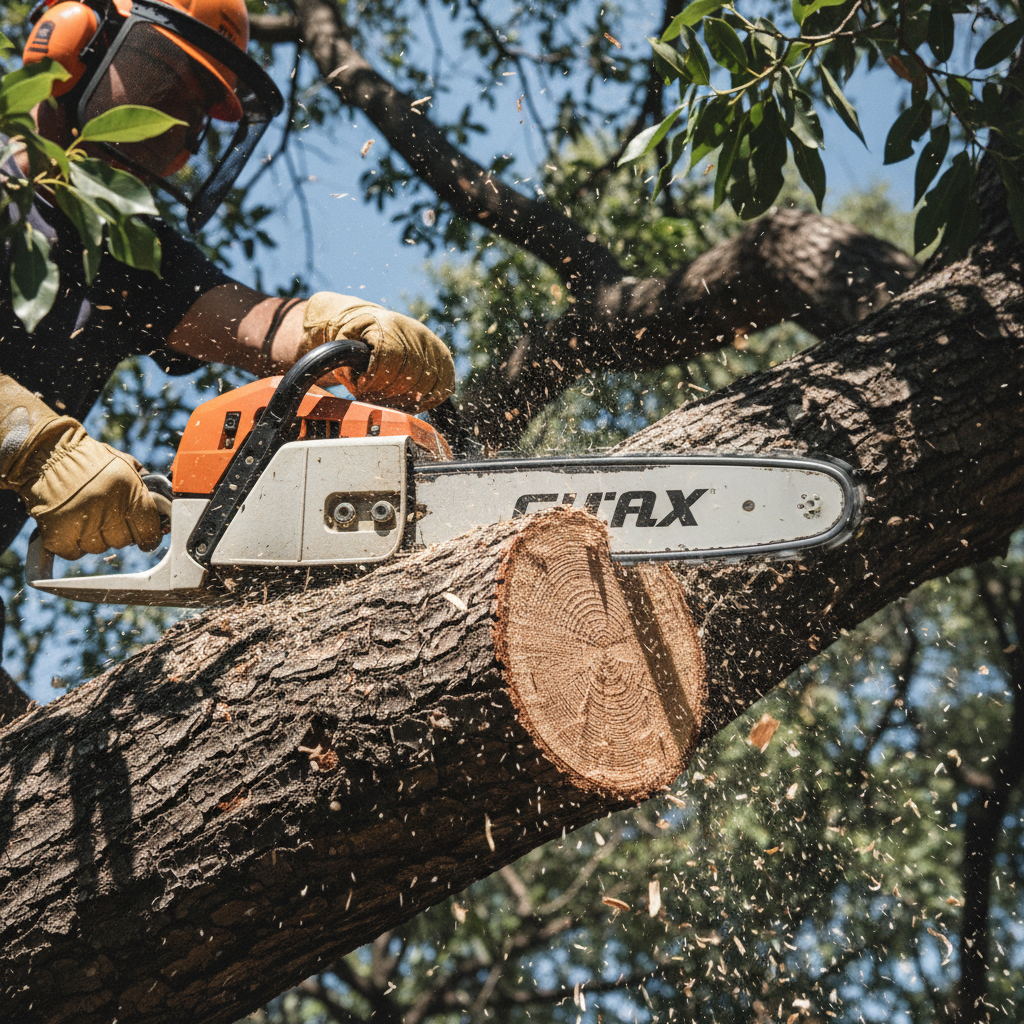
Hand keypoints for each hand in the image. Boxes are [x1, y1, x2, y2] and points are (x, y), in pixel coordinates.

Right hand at [0, 376, 160, 558]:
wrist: (46, 452)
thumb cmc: (87, 458)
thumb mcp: (124, 463)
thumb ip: (143, 485)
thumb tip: (162, 506)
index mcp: (128, 490)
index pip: (148, 528)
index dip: (148, 536)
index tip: (146, 539)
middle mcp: (107, 507)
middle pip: (123, 541)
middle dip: (118, 532)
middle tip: (106, 517)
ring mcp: (81, 521)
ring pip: (99, 548)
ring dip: (94, 537)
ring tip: (85, 516)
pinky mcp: (57, 532)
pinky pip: (74, 552)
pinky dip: (72, 544)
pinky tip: (70, 526)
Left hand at [299, 292, 454, 412]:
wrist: (370, 321)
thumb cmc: (353, 337)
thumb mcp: (340, 343)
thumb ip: (344, 359)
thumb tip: (354, 379)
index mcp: (387, 326)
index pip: (389, 361)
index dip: (375, 382)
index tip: (363, 390)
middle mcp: (414, 332)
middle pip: (410, 375)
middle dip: (391, 394)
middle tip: (376, 400)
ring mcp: (430, 343)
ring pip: (428, 381)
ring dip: (409, 399)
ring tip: (392, 402)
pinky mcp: (441, 354)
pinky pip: (444, 381)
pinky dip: (431, 397)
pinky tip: (414, 402)